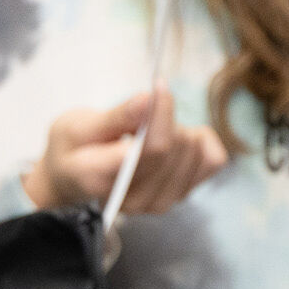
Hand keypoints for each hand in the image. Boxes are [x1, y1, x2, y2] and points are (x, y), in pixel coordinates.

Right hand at [21, 87, 227, 215]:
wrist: (77, 176)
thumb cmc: (75, 146)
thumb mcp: (81, 125)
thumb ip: (116, 116)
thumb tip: (147, 100)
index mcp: (102, 180)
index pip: (150, 150)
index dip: (160, 113)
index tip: (158, 86)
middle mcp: (136, 201)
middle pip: (174, 149)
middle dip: (164, 119)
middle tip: (144, 113)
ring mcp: (162, 203)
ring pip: (195, 153)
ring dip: (179, 130)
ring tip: (152, 130)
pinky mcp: (183, 195)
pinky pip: (213, 160)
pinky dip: (201, 141)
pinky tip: (177, 140)